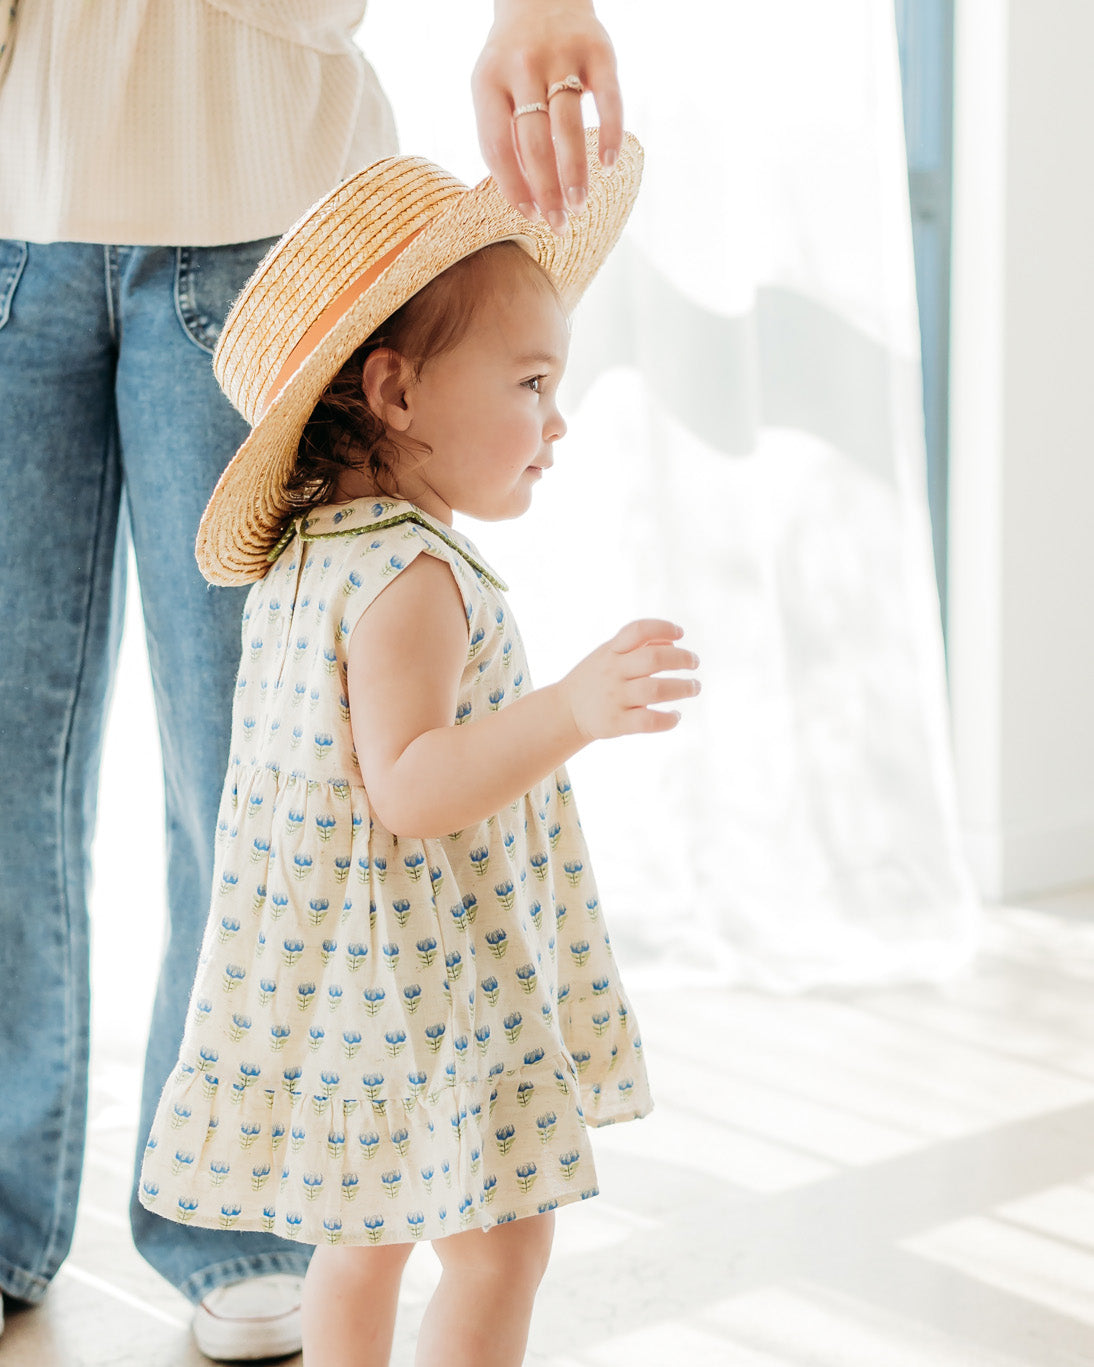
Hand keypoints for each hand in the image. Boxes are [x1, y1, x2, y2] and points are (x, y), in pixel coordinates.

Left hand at [471, 0, 621, 233]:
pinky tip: (609, 165)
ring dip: (574, 172)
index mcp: (488, 81)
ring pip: (568, 126)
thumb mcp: (493, 88)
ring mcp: (560, 55)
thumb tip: (525, 196)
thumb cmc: (514, 61)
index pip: (497, 147)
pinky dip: (610, 134)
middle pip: (534, 143)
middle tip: (559, 223)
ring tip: (579, 204)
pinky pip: (608, 99)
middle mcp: (522, 66)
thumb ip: (503, 135)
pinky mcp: (598, 49)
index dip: (514, 187)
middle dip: (547, 190)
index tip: (531, 215)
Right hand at [559, 620, 700, 740]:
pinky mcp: (616, 722)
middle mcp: (613, 671)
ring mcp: (614, 698)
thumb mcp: (609, 654)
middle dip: (682, 659)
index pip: (638, 630)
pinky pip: (648, 721)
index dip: (663, 628)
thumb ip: (639, 646)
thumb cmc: (596, 679)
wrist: (565, 711)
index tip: (680, 633)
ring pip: (655, 690)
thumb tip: (674, 645)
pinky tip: (675, 716)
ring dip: (682, 688)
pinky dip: (668, 719)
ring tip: (694, 687)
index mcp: (611, 651)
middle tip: (694, 663)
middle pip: (653, 659)